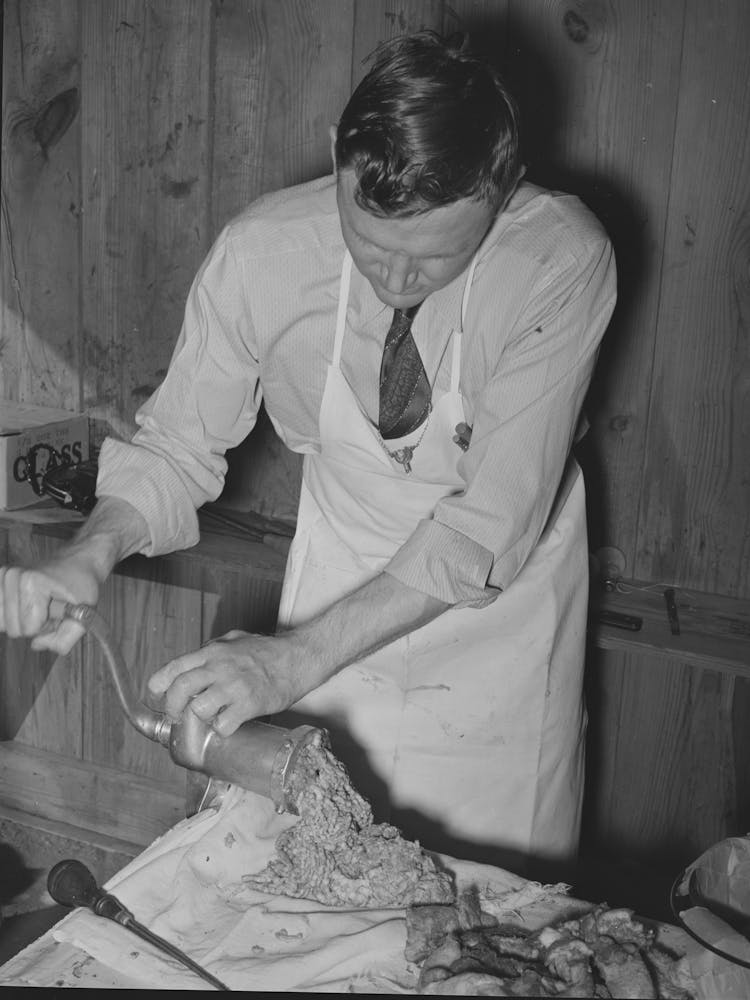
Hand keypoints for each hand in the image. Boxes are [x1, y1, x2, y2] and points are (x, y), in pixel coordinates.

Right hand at [0, 559, 99, 654]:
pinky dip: (13, 614)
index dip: (47, 627)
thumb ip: (64, 639)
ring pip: (3, 624)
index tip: (59, 610)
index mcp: (32, 582)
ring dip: (23, 620)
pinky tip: (28, 602)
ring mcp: (3, 577)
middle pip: (13, 629)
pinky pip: (0, 615)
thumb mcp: (85, 614)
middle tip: (51, 607)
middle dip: (35, 624)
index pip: (28, 629)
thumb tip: (35, 645)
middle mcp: (12, 576)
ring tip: (40, 604)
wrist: (76, 563)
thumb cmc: (81, 586)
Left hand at [147, 630, 303, 737]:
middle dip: (173, 707)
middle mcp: (219, 668)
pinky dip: (221, 729)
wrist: (299, 658)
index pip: (173, 668)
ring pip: (199, 710)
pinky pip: (223, 725)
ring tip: (208, 719)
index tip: (156, 696)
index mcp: (213, 652)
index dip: (158, 685)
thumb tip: (198, 659)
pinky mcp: (249, 704)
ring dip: (199, 719)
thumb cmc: (269, 650)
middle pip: (180, 690)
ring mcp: (233, 687)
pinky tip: (229, 725)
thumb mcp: (236, 640)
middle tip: (177, 716)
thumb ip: (214, 649)